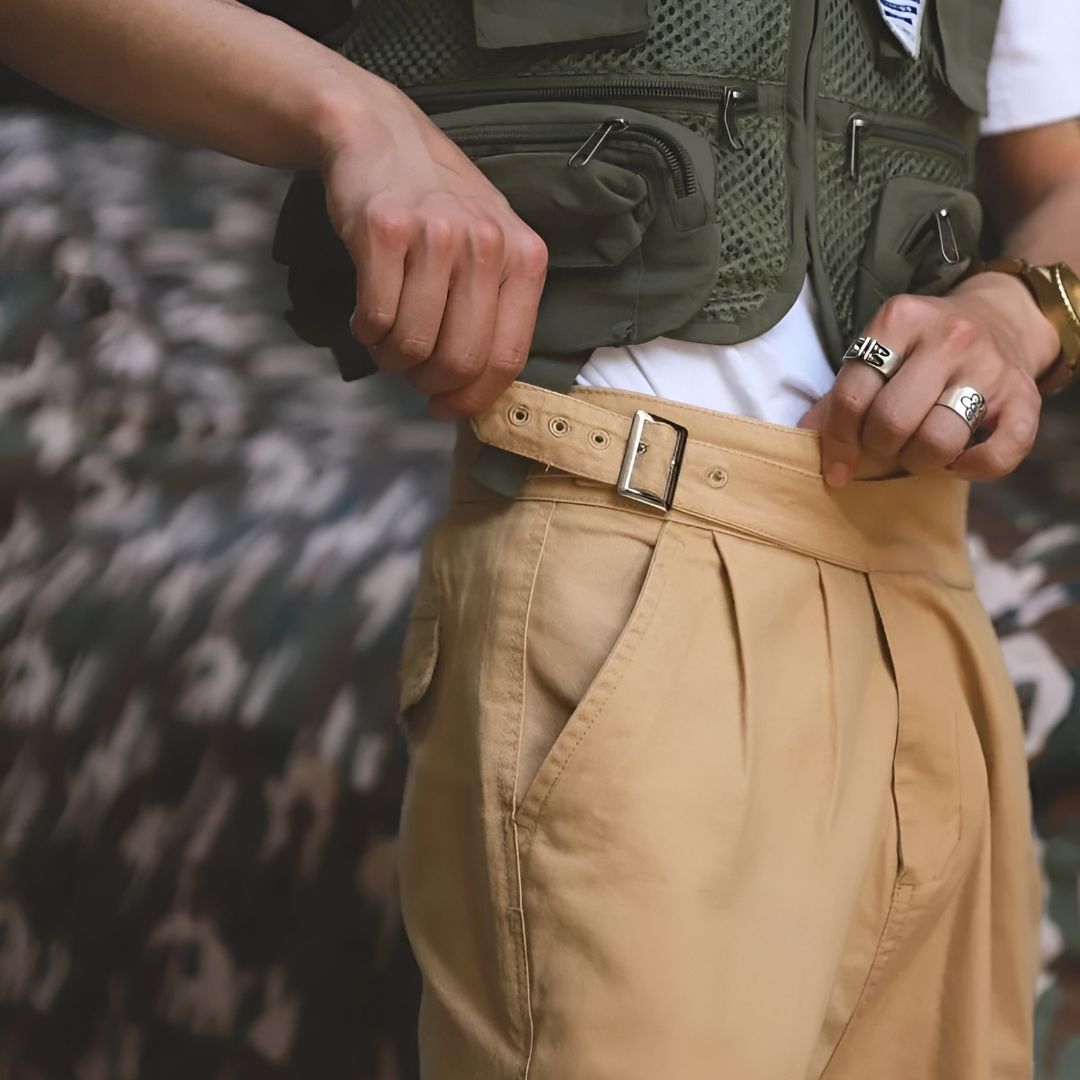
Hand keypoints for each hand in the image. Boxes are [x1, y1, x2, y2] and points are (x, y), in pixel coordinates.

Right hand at [318, 90, 548, 417]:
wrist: (380, 134)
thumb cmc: (437, 205)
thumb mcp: (490, 245)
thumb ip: (497, 308)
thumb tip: (475, 389)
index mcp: (523, 257)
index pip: (507, 358)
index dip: (473, 398)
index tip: (448, 407)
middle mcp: (486, 244)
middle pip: (460, 360)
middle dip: (429, 383)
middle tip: (412, 373)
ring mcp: (436, 235)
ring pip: (413, 345)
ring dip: (392, 358)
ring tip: (387, 340)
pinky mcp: (385, 230)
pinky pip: (375, 317)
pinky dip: (366, 331)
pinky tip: (367, 316)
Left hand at [798, 273, 1060, 485]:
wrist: (1003, 318)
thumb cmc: (923, 348)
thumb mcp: (880, 351)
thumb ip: (842, 394)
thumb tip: (806, 438)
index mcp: (900, 320)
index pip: (852, 394)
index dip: (837, 440)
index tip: (837, 467)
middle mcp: (948, 338)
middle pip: (893, 421)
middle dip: (880, 448)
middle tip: (886, 446)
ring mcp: (990, 367)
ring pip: (939, 440)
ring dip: (920, 461)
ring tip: (919, 450)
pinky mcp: (1025, 396)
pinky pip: (999, 454)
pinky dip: (973, 469)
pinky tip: (958, 462)